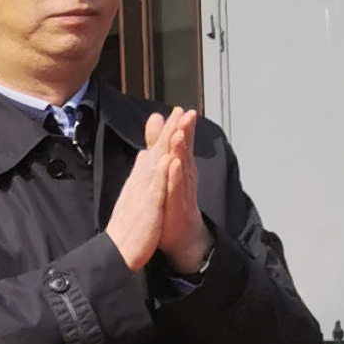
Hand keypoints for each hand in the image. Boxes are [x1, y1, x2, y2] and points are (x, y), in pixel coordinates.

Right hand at [106, 122, 173, 274]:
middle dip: (169, 129)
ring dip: (168, 142)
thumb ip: (139, 174)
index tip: (174, 115)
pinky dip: (163, 172)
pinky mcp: (148, 206)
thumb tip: (144, 155)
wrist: (117, 252)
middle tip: (180, 109)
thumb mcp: (133, 196)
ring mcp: (143, 192)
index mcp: (139, 181)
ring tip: (178, 124)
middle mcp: (140, 182)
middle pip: (156, 151)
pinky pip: (156, 187)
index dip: (164, 134)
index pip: (153, 153)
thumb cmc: (126, 228)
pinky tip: (171, 158)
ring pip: (157, 162)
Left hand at [149, 109, 210, 274]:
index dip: (179, 127)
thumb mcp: (165, 170)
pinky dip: (175, 177)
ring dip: (181, 151)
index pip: (179, 144)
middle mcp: (183, 176)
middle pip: (185, 151)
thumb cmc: (173, 201)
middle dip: (186, 133)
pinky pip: (176, 189)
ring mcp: (182, 191)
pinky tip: (174, 166)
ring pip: (182, 167)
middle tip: (187, 115)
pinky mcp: (178, 205)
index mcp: (179, 167)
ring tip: (180, 135)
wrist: (181, 234)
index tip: (179, 109)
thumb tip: (156, 122)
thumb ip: (160, 145)